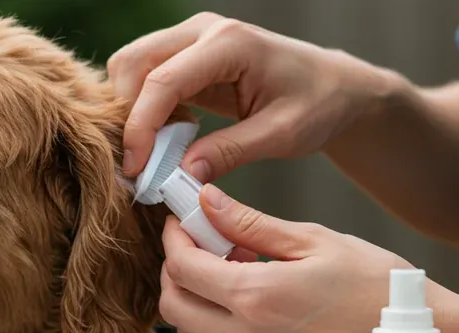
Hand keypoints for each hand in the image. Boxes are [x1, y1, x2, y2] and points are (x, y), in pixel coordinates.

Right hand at [109, 12, 384, 181]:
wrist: (333, 87)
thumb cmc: (317, 105)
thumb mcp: (281, 135)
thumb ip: (231, 152)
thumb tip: (181, 176)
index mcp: (229, 44)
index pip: (163, 80)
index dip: (140, 127)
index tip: (135, 169)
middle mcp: (203, 31)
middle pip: (133, 63)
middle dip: (125, 116)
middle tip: (137, 166)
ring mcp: (192, 39)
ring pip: (132, 68)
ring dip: (131, 113)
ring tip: (152, 155)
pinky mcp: (188, 57)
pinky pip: (147, 78)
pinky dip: (144, 110)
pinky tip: (165, 141)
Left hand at [159, 185, 458, 332]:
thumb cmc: (375, 282)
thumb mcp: (313, 240)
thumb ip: (250, 223)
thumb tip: (205, 201)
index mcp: (255, 297)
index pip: (183, 267)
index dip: (175, 236)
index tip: (185, 216)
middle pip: (173, 305)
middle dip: (175, 268)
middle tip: (202, 240)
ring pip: (190, 331)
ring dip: (194, 296)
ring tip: (232, 264)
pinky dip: (216, 317)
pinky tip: (250, 291)